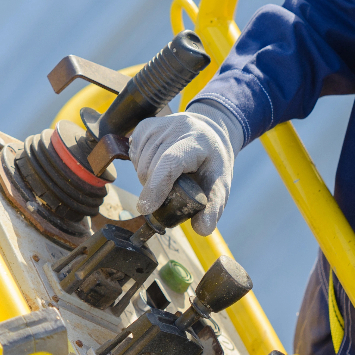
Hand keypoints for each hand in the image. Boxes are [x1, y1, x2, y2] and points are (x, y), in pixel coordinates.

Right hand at [128, 106, 235, 233]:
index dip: (156, 186)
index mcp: (197, 141)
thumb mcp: (221, 182)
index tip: (146, 208)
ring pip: (139, 164)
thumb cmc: (213, 161)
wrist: (208, 131)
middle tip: (171, 192)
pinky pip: (133, 154)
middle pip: (151, 168)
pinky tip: (157, 165)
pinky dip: (141, 166)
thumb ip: (214, 207)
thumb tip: (202, 230)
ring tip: (167, 178)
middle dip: (155, 189)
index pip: (170, 162)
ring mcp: (158, 125)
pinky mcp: (145, 125)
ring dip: (148, 179)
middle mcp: (176, 128)